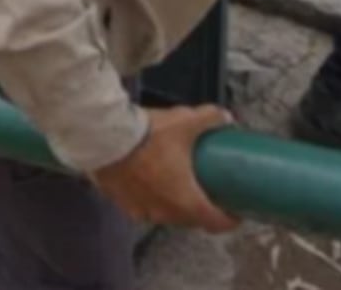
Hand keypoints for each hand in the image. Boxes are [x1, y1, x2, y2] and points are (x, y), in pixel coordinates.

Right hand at [89, 106, 239, 232]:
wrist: (104, 138)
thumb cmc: (148, 136)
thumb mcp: (185, 121)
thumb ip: (210, 119)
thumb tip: (226, 117)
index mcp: (186, 201)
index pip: (216, 223)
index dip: (230, 219)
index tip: (236, 211)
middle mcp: (164, 213)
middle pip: (191, 219)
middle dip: (202, 208)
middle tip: (208, 190)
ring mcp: (141, 211)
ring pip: (166, 214)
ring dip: (174, 204)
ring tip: (178, 184)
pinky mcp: (121, 203)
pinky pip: (143, 206)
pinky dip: (150, 197)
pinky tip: (149, 180)